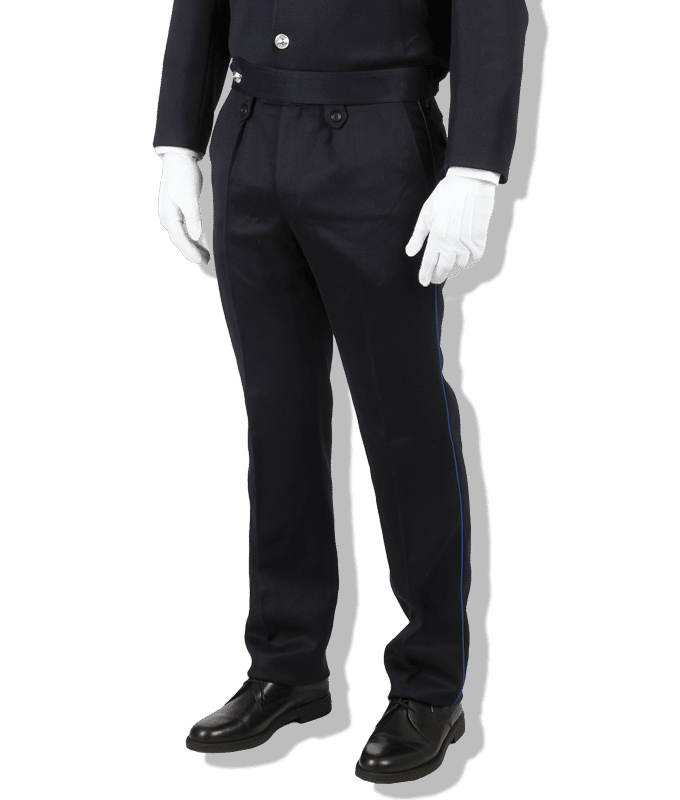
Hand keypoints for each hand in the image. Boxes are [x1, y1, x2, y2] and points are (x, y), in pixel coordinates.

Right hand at [158, 153, 211, 265]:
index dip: (192, 252)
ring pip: (180, 237)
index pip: (181, 240)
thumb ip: (193, 217)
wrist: (178, 158)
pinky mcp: (175, 212)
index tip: (204, 260)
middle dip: (192, 253)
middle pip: (179, 241)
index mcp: (169, 216)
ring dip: (191, 248)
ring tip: (205, 255)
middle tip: (207, 261)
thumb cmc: (184, 175)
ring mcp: (170, 215)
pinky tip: (198, 241)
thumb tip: (196, 237)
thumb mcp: (190, 196)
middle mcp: (167, 218)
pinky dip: (190, 239)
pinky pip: (181, 231)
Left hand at [405, 169, 497, 285]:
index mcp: (437, 238)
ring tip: (447, 271)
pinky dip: (466, 264)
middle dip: (438, 276)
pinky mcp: (479, 241)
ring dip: (452, 271)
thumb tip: (410, 253)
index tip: (424, 281)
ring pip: (459, 267)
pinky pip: (473, 259)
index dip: (425, 275)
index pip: (429, 264)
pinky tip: (462, 262)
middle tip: (435, 278)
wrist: (471, 183)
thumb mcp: (426, 214)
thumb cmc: (446, 196)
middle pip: (444, 269)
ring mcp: (467, 243)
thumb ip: (418, 236)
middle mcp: (452, 244)